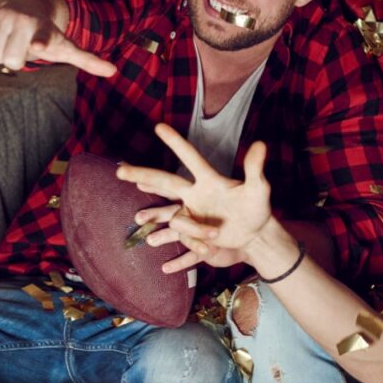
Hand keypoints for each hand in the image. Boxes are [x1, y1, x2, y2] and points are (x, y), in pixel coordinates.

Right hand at [0, 0, 115, 75]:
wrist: (25, 1)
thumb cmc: (47, 32)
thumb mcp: (66, 45)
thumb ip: (87, 60)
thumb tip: (113, 72)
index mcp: (46, 30)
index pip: (43, 37)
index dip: (40, 41)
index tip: (38, 44)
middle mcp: (24, 21)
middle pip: (11, 60)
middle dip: (15, 61)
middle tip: (22, 50)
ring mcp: (3, 17)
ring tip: (10, 45)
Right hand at [117, 124, 275, 273]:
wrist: (255, 234)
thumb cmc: (257, 208)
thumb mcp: (259, 189)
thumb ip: (255, 169)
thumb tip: (262, 144)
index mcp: (209, 180)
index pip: (190, 158)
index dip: (176, 143)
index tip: (159, 126)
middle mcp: (195, 194)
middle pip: (165, 182)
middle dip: (143, 175)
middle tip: (121, 171)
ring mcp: (192, 214)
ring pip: (172, 216)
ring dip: (166, 220)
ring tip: (152, 221)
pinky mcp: (193, 233)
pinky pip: (183, 238)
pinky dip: (191, 246)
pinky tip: (192, 255)